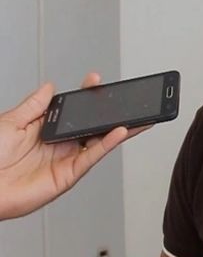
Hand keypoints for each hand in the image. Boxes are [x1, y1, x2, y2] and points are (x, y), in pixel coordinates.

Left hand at [0, 73, 143, 219]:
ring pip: (99, 141)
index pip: (72, 109)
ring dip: (119, 129)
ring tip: (137, 117)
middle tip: (128, 100)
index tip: (95, 81)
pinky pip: (93, 156)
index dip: (86, 96)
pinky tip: (120, 132)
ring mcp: (65, 159)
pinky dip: (108, 144)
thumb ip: (33, 106)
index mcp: (44, 129)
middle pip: (92, 126)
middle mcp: (58, 144)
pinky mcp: (68, 174)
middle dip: (112, 113)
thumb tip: (48, 88)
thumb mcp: (10, 122)